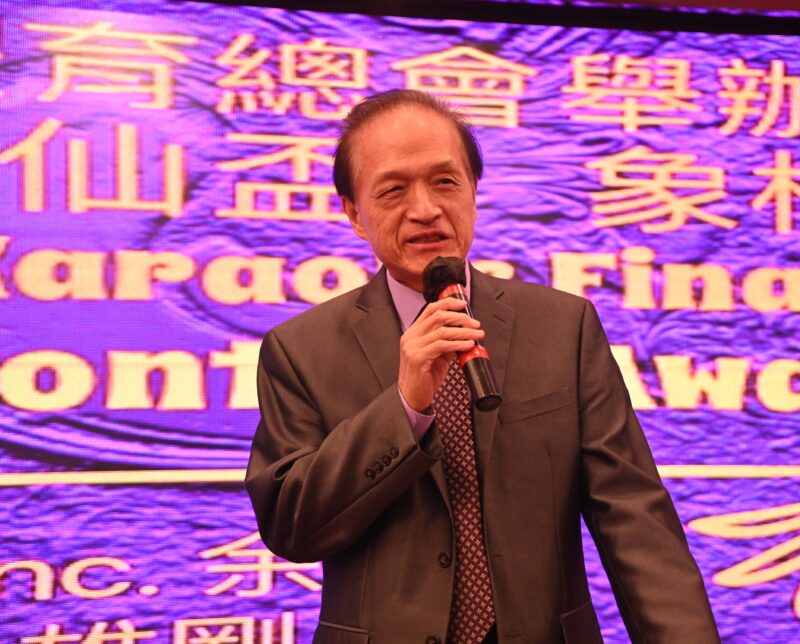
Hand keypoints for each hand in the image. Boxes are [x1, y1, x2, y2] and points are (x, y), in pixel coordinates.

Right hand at [398, 297, 483, 411]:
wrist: (413, 397)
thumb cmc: (424, 377)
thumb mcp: (437, 355)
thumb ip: (447, 343)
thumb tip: (465, 334)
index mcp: (414, 332)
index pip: (430, 309)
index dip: (448, 303)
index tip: (464, 304)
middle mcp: (411, 337)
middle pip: (438, 316)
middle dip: (460, 318)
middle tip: (475, 324)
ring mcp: (412, 347)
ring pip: (442, 331)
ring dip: (464, 332)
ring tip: (477, 335)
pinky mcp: (418, 358)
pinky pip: (442, 346)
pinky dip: (458, 344)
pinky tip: (468, 345)